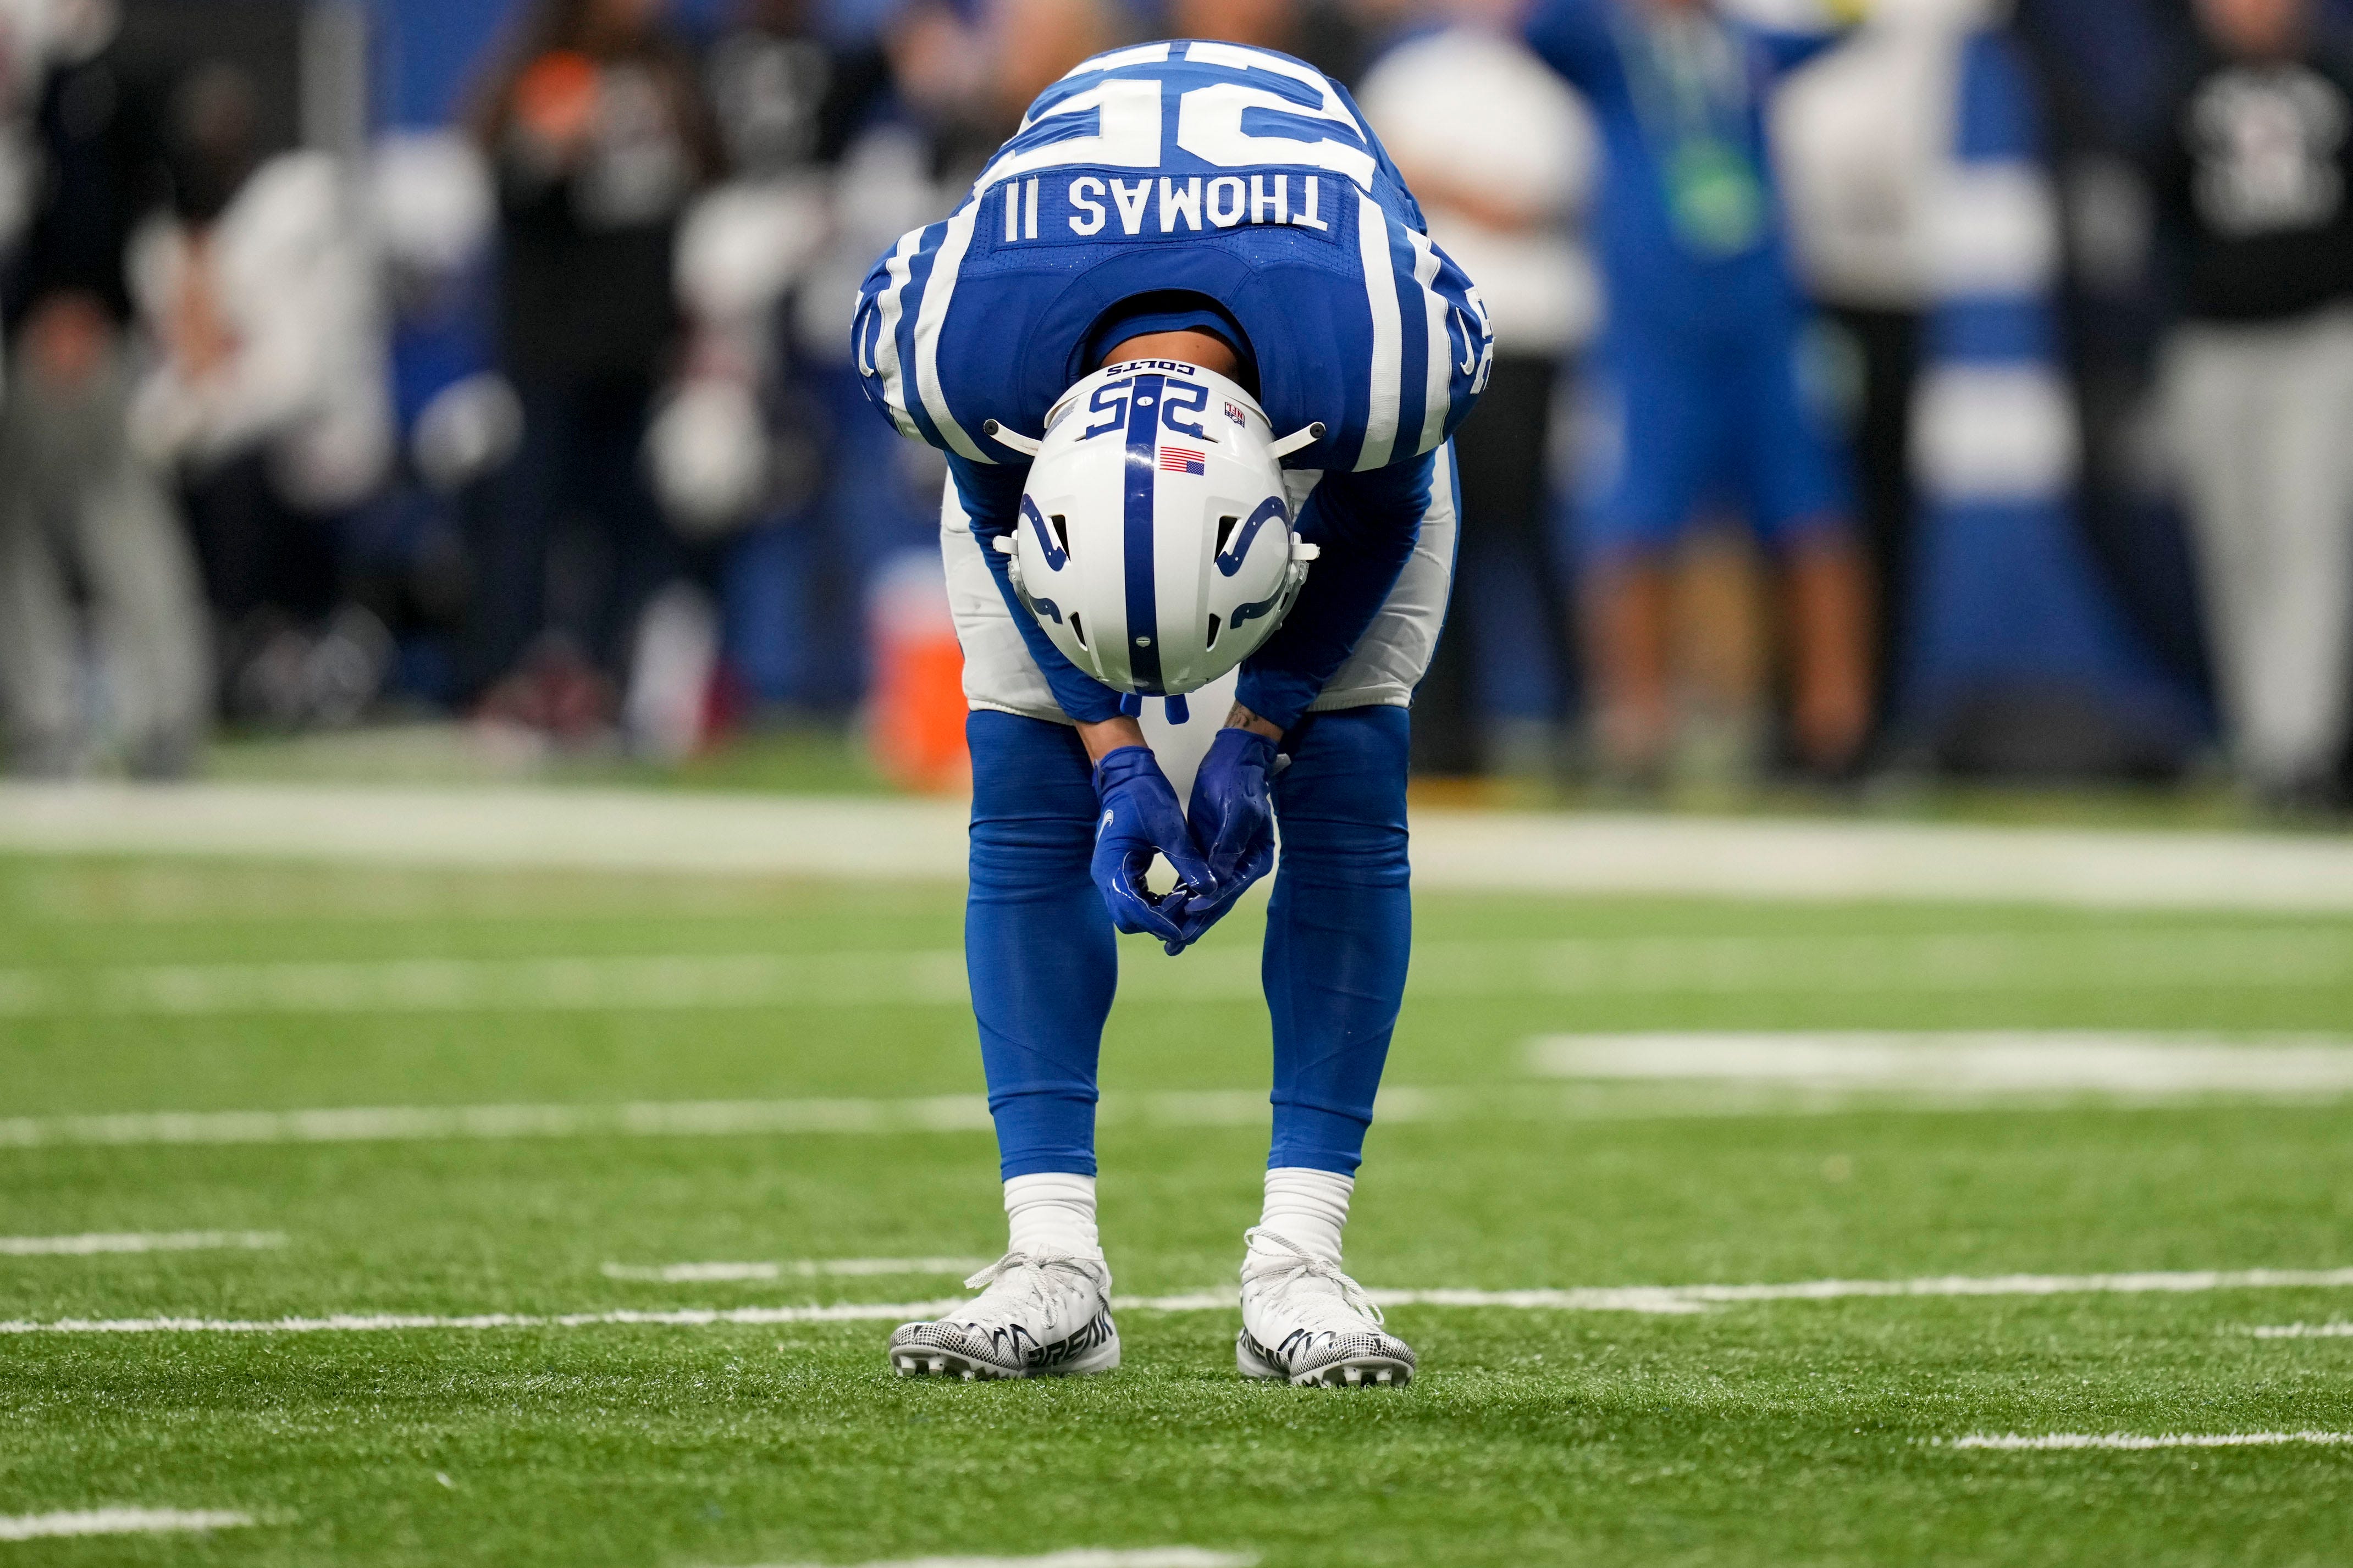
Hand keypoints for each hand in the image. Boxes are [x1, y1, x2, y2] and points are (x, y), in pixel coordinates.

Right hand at [1090, 746, 1216, 952]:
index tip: (1183, 930)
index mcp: (1111, 866)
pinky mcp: (1119, 873)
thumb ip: (1188, 860)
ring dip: (1157, 916)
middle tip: (1188, 916)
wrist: (1126, 777)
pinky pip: (1134, 900)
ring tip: (1187, 906)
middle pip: (1128, 919)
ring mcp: (1110, 876)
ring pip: (1130, 913)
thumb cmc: (1144, 796)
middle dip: (1158, 923)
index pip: (1132, 909)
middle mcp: (1105, 877)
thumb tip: (1210, 888)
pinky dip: (1154, 905)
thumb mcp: (1170, 827)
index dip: (1159, 922)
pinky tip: (1177, 897)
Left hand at [1172, 725, 1279, 943]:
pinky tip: (1165, 912)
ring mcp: (1225, 862)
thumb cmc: (1239, 782)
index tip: (1189, 915)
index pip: (1230, 889)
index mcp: (1255, 859)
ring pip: (1204, 896)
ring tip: (1168, 941)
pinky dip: (1181, 898)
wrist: (1233, 760)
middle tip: (1174, 945)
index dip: (1209, 903)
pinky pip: (1194, 882)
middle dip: (1196, 924)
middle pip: (1217, 901)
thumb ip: (1228, 845)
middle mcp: (1242, 866)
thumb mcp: (1237, 811)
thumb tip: (1218, 878)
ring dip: (1186, 917)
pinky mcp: (1208, 854)